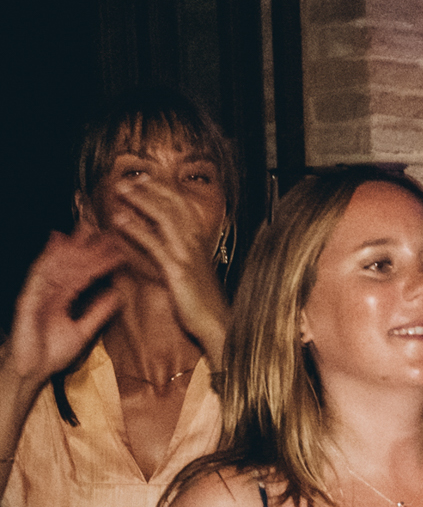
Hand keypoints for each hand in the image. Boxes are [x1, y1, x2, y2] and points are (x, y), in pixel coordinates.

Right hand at [3, 224, 127, 393]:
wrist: (31, 371)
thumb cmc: (50, 353)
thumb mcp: (83, 331)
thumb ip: (98, 312)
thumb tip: (117, 295)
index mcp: (63, 297)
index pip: (84, 274)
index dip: (100, 261)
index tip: (118, 249)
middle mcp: (50, 290)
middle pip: (71, 264)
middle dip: (88, 248)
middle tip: (108, 233)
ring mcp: (38, 292)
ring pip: (56, 264)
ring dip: (72, 247)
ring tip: (87, 231)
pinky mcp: (27, 298)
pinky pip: (38, 274)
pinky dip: (48, 258)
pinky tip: (57, 242)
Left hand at [108, 176, 229, 363]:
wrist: (218, 326)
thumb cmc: (205, 304)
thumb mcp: (196, 272)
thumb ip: (184, 253)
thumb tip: (168, 242)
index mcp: (200, 241)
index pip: (182, 205)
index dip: (162, 189)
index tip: (144, 180)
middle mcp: (196, 243)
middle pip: (172, 204)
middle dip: (148, 188)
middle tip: (126, 180)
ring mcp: (187, 255)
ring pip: (164, 216)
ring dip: (140, 200)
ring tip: (120, 190)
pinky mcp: (177, 271)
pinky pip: (154, 244)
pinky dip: (136, 229)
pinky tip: (120, 221)